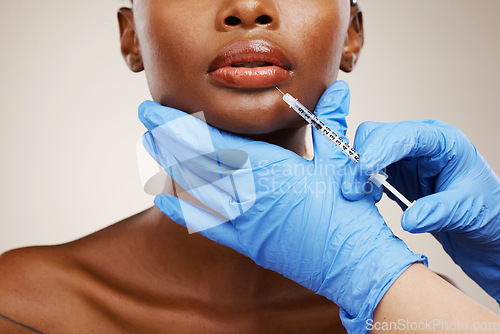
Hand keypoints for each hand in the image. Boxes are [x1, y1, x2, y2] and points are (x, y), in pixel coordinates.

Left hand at [140, 81, 426, 332]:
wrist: (354, 264)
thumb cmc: (347, 214)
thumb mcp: (339, 162)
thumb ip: (329, 123)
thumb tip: (337, 90)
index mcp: (268, 169)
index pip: (209, 142)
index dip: (177, 126)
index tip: (155, 111)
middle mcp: (248, 193)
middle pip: (194, 163)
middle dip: (166, 139)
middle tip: (147, 120)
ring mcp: (243, 221)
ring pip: (195, 189)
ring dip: (170, 167)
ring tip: (150, 147)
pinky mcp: (247, 243)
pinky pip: (206, 225)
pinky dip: (183, 211)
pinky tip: (162, 200)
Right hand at [342, 120, 499, 301]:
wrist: (484, 225)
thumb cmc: (485, 211)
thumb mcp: (467, 211)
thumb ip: (438, 213)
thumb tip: (408, 220)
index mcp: (444, 142)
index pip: (407, 135)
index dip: (381, 148)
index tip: (364, 169)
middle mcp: (421, 143)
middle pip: (378, 135)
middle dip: (361, 159)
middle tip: (354, 190)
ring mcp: (404, 156)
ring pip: (367, 149)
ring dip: (357, 171)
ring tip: (361, 195)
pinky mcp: (394, 172)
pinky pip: (367, 167)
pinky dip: (359, 180)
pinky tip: (367, 197)